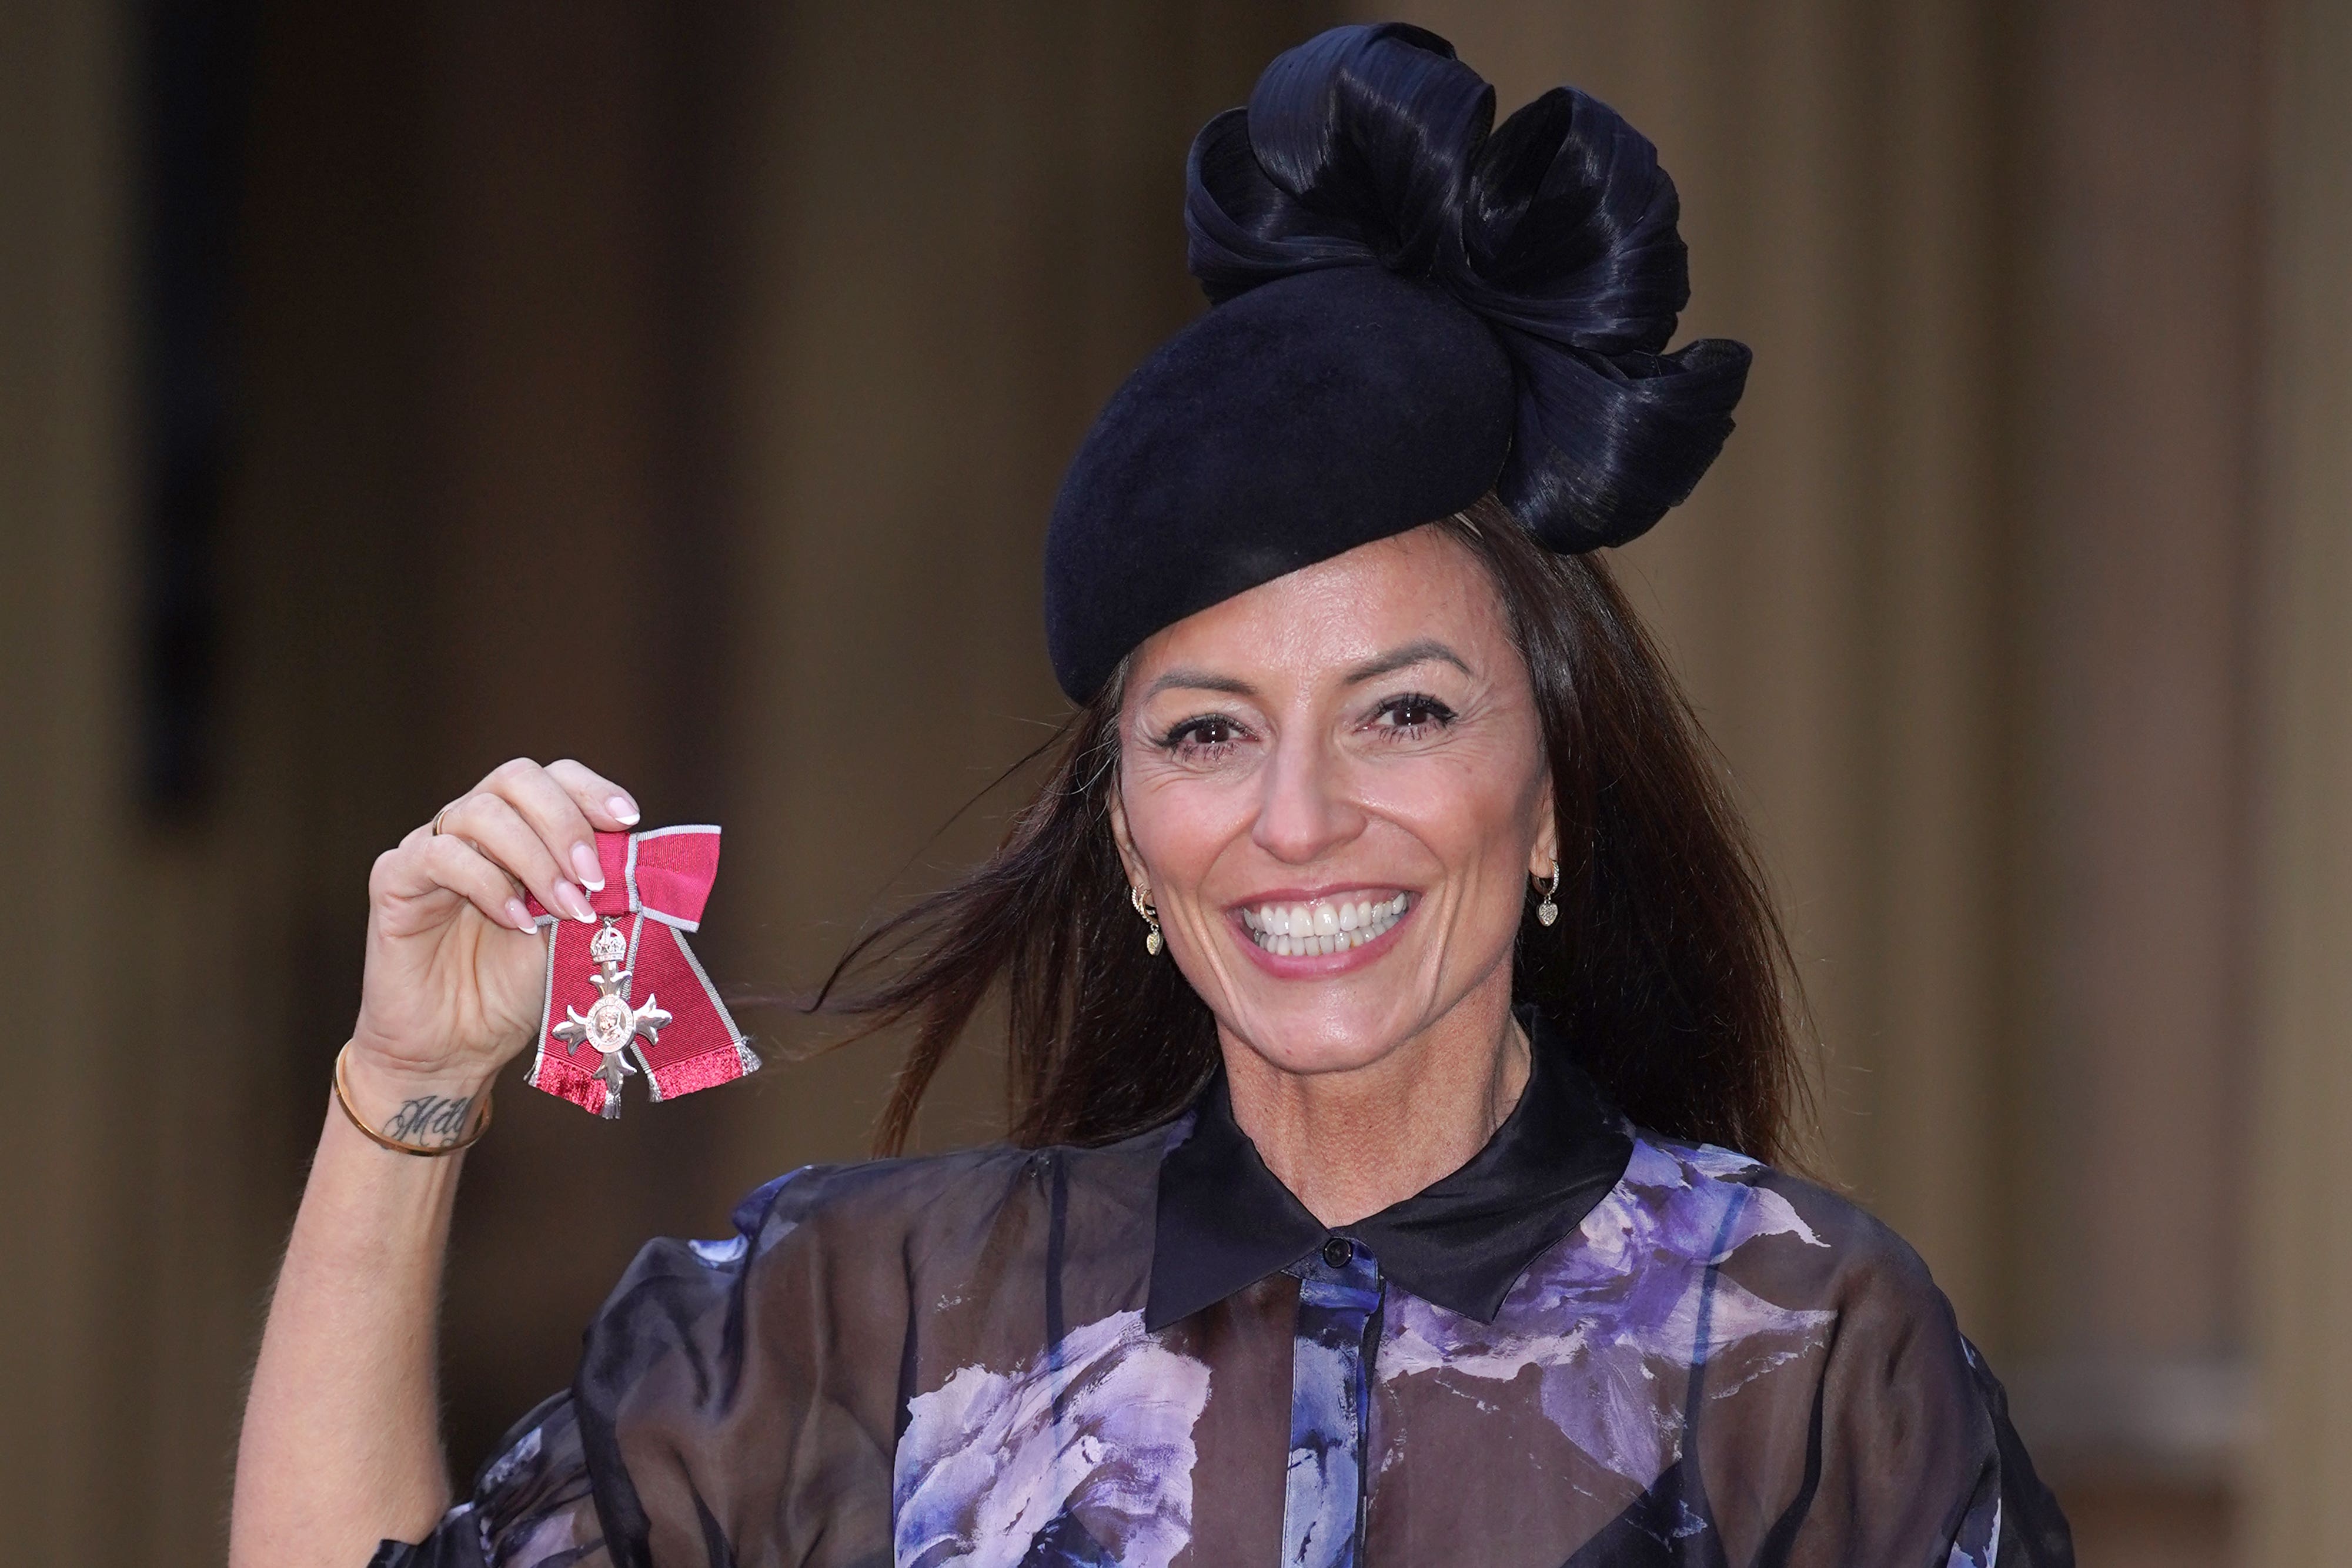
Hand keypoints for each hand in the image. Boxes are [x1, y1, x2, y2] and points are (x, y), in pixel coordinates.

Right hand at [347, 759, 640, 1102]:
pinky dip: (487, 883)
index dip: (591, 789)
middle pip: (517, 778)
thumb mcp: (575, 934)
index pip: (553, 777)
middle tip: (592, 878)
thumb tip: (643, 863)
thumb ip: (599, 892)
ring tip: (564, 908)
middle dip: (566, 822)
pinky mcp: (394, 879)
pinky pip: (437, 855)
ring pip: (481, 811)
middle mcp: (474, 827)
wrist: (459, 1048)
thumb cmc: (518, 987)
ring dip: (535, 857)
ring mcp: (430, 848)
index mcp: (521, 829)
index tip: (627, 821)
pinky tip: (515, 922)